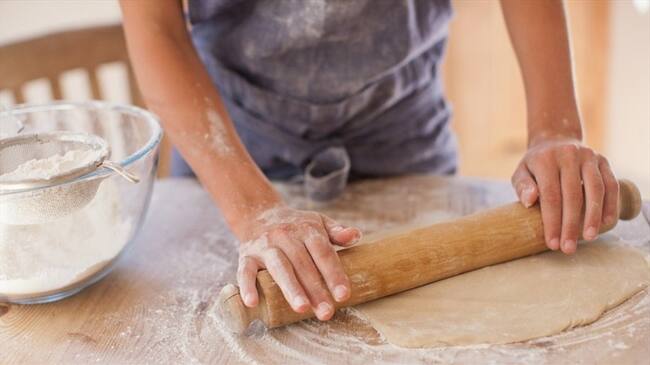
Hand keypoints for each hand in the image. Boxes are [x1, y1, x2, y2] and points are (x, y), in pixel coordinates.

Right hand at [236, 205, 360, 320]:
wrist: (258, 214)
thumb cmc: (295, 225)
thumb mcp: (318, 222)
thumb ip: (336, 232)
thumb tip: (355, 235)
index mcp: (306, 229)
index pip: (323, 252)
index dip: (333, 274)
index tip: (343, 295)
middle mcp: (285, 236)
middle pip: (303, 264)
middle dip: (315, 289)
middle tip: (326, 312)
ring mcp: (265, 246)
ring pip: (279, 268)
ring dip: (291, 288)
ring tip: (302, 308)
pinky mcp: (247, 255)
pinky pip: (245, 271)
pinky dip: (248, 286)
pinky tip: (253, 302)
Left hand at [511, 138, 618, 253]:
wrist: (556, 141)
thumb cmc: (536, 165)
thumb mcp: (522, 172)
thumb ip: (522, 186)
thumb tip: (529, 201)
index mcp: (545, 160)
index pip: (550, 195)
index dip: (552, 221)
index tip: (552, 243)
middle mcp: (568, 155)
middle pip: (572, 195)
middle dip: (571, 225)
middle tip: (568, 248)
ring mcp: (588, 157)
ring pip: (595, 189)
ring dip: (593, 216)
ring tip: (589, 237)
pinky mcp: (603, 161)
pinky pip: (611, 184)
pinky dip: (610, 204)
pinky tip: (607, 223)